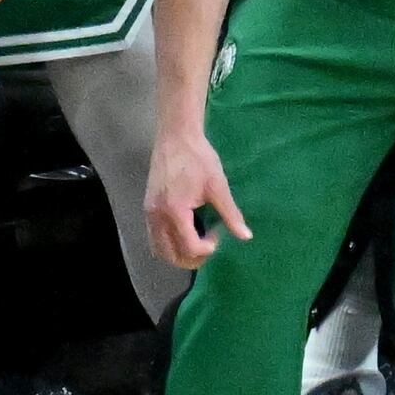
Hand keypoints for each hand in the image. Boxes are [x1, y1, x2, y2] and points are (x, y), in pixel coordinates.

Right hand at [144, 121, 247, 270]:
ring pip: (159, 250)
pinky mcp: (148, 207)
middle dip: (192, 258)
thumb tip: (246, 237)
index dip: (208, 249)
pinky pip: (154, 238)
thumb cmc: (199, 158)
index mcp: (175, 211)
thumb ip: (230, 214)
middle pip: (171, 255)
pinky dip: (168, 244)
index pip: (189, 247)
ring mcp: (149, 213)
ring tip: (196, 242)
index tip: (218, 232)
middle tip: (208, 245)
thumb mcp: (218, 186)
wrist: (176, 136)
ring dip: (178, 254)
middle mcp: (157, 216)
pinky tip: (184, 233)